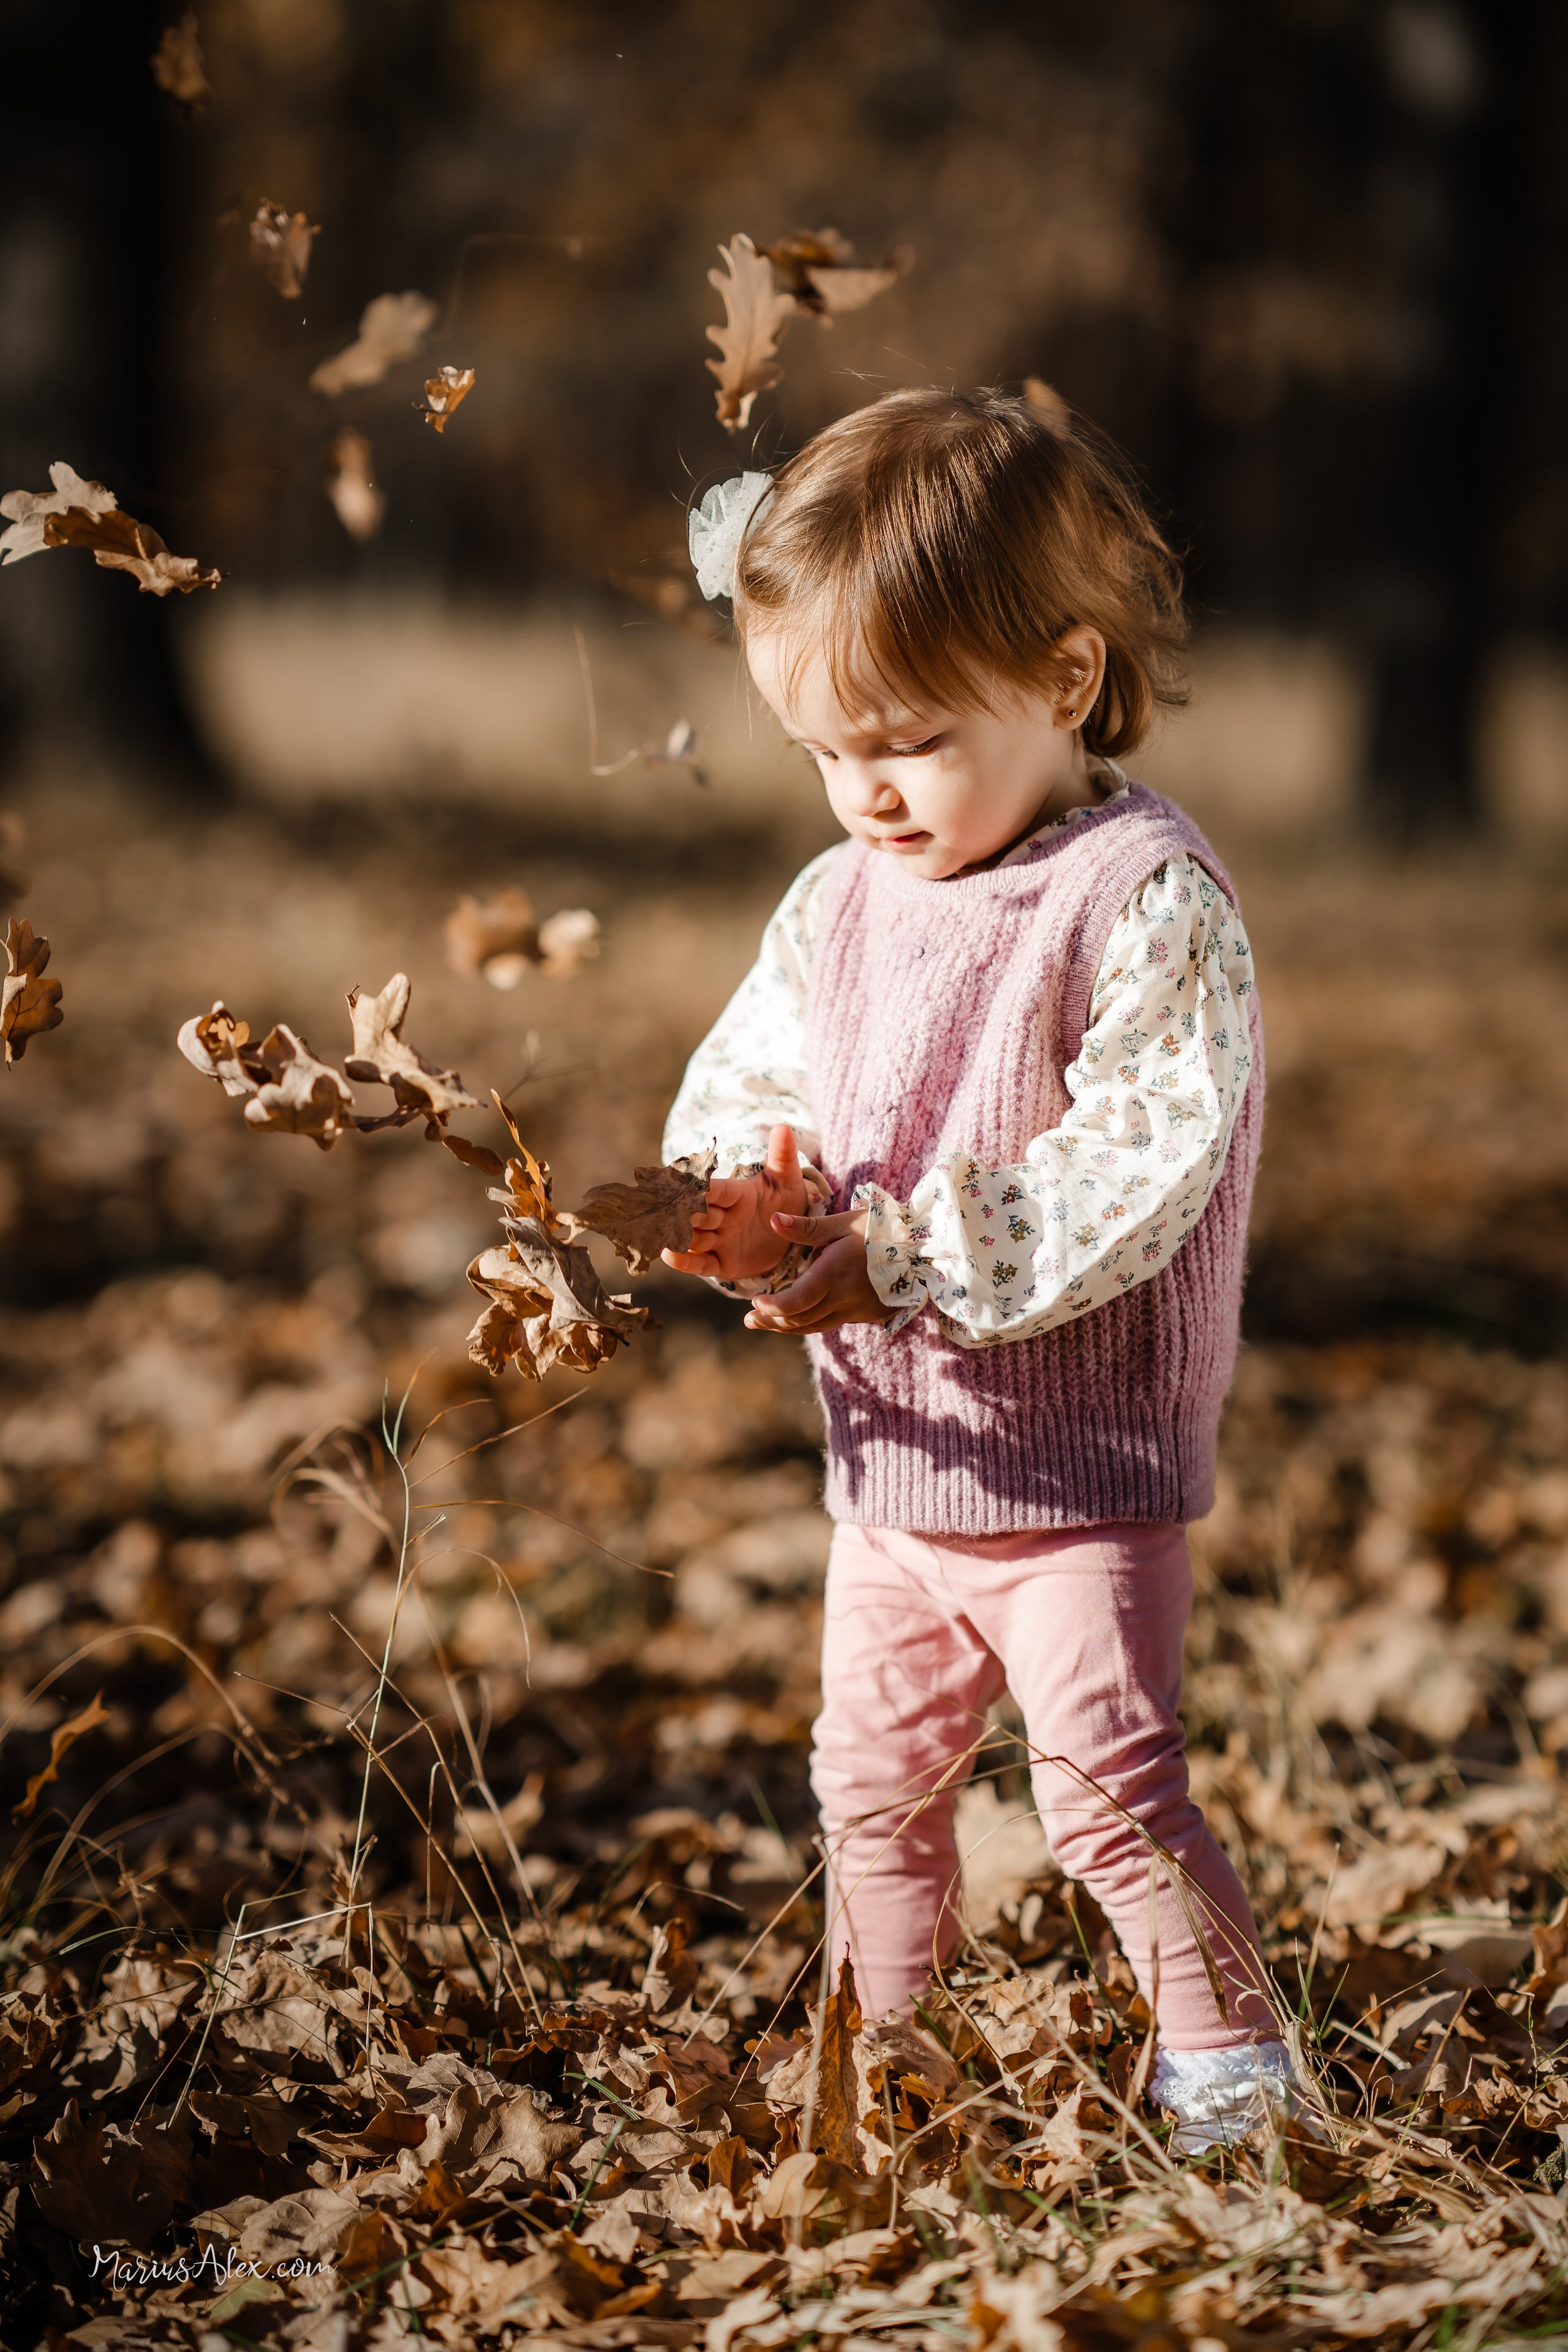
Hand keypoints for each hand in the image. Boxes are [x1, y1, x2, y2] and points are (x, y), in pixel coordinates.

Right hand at [660, 1123, 807, 1282]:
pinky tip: (670, 1256)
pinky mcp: (724, 1263)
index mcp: (736, 1194)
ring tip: (661, 1234)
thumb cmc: (786, 1201)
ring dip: (679, 1236)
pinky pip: (703, 1264)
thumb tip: (783, 1127)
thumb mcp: (787, 1180)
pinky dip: (687, 1262)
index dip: (698, 1187)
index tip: (674, 1180)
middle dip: (681, 1212)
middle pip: (698, 1214)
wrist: (793, 1235)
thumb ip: (783, 1156)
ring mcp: (721, 1240)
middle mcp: (723, 1216)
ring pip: (695, 1238)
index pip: (714, 1189)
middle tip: (661, 1209)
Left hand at [743, 1205, 892, 1334]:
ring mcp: (855, 1310)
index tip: (755, 1301)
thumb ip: (806, 1228)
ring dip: (787, 1327)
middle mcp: (843, 1298)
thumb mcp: (842, 1223)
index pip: (794, 1302)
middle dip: (771, 1322)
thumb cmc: (880, 1229)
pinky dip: (809, 1322)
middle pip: (799, 1320)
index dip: (771, 1307)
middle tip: (749, 1321)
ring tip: (764, 1323)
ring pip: (814, 1326)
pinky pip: (831, 1323)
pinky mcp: (865, 1315)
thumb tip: (773, 1220)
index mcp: (833, 1274)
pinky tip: (798, 1317)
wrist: (923, 1250)